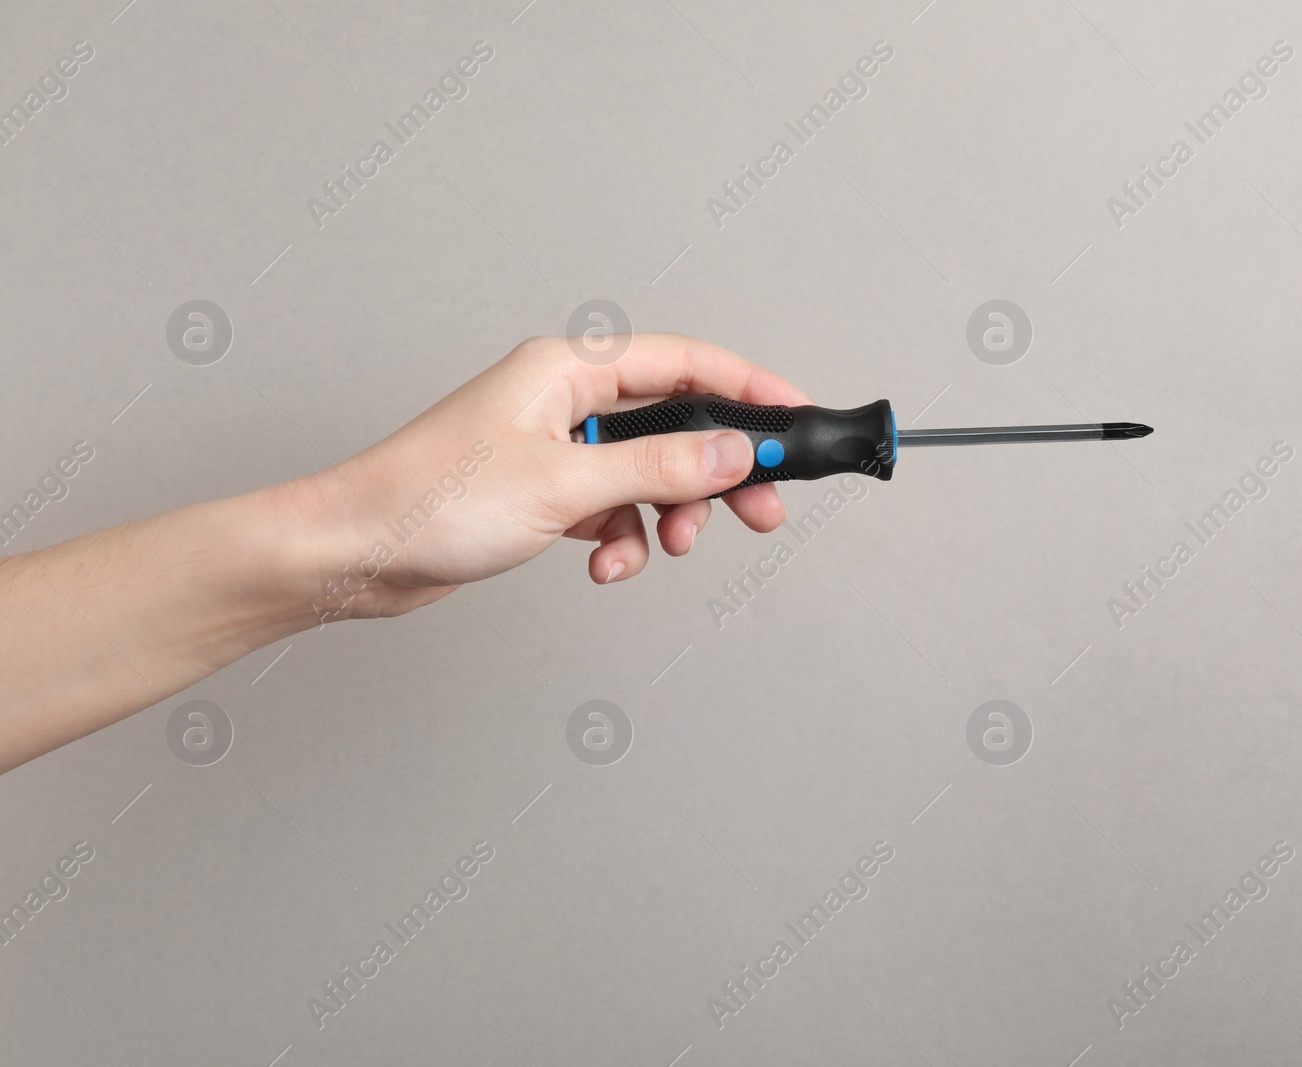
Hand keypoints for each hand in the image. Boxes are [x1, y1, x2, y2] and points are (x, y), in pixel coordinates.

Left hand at [294, 333, 812, 623]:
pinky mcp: (542, 491)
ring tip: (662, 549)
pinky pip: (611, 509)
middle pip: (675, 423)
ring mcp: (553, 445)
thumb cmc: (432, 501)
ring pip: (646, 473)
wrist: (356, 553)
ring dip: (664, 516)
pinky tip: (605, 564)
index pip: (684, 361)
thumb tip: (736, 451)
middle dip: (717, 471)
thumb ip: (662, 467)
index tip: (796, 417)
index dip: (749, 387)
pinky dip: (621, 539)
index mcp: (569, 368)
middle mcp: (565, 397)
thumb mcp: (566, 484)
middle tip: (761, 510)